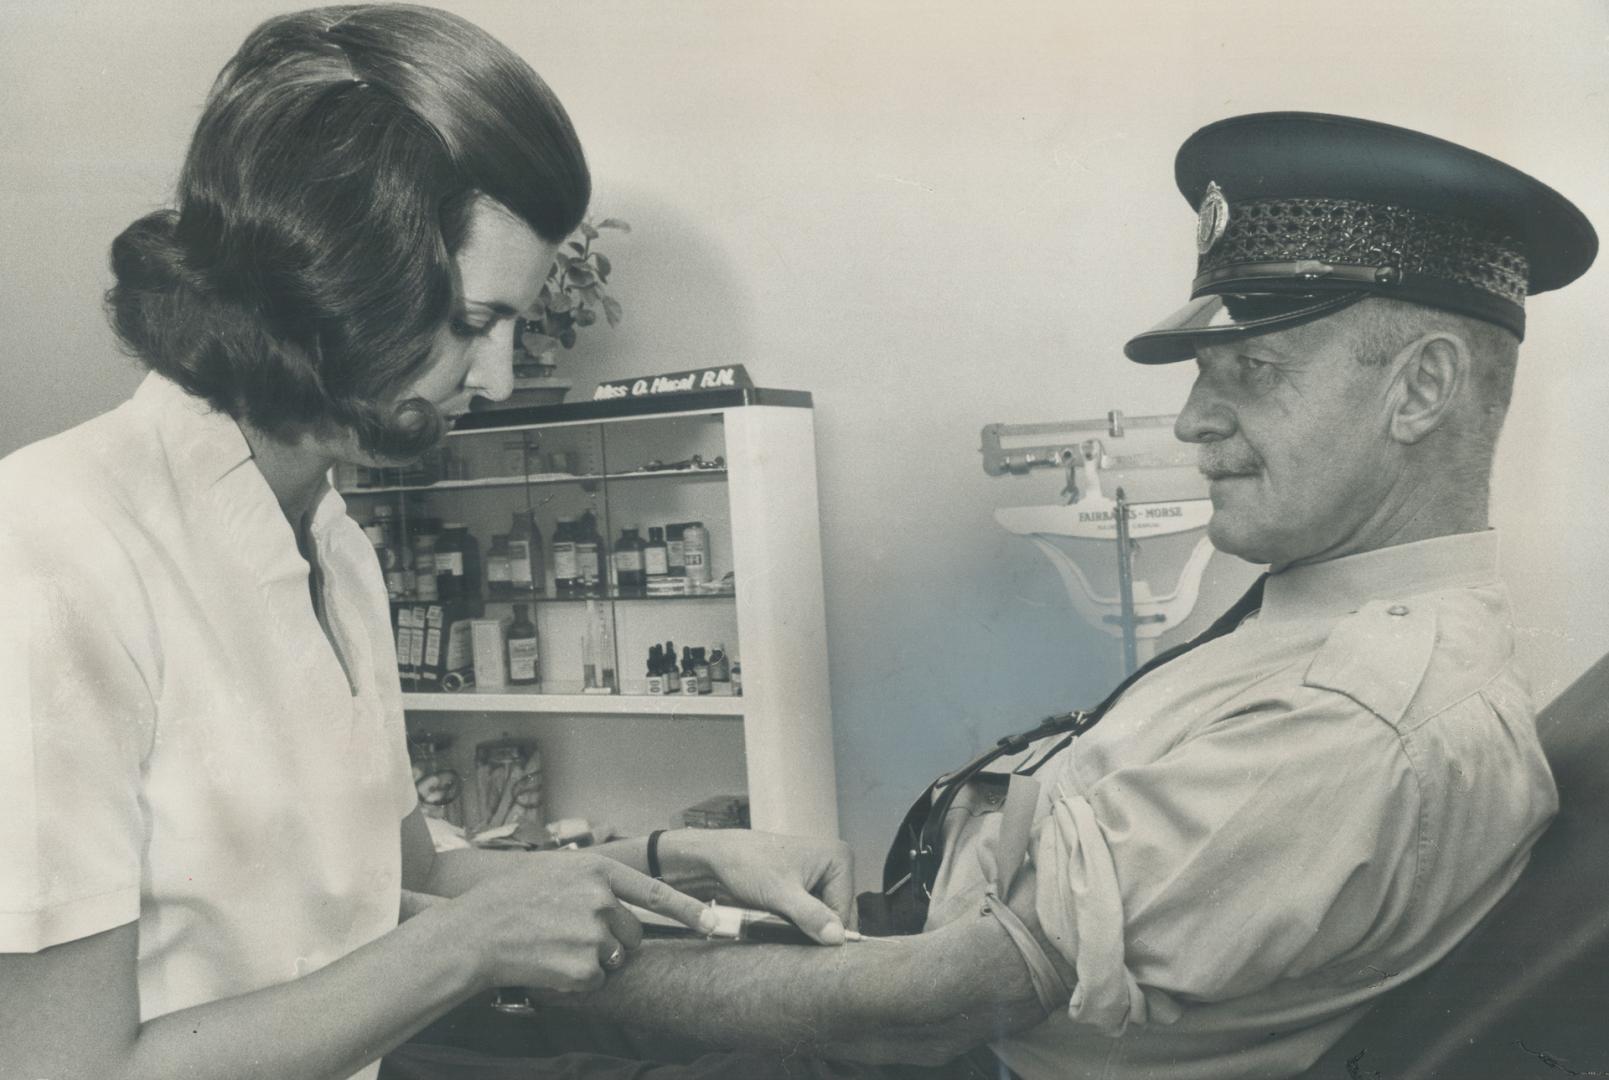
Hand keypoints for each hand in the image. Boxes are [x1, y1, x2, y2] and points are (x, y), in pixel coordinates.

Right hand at [453, 852, 715, 991]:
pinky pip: (595, 980)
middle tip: (568, 935)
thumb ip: (590, 881)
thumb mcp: (552, 871)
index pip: (653, 891)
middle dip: (611, 939)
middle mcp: (601, 899)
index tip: (712, 921)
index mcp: (596, 870)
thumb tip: (616, 899)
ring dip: (592, 960)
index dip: (687, 908)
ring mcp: (594, 934)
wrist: (472, 934)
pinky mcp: (585, 968)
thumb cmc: (505, 901)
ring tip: (552, 946)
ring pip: (614, 958)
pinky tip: (548, 964)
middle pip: (631, 932)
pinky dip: (576, 980)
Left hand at [660, 829, 854, 944]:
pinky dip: (800, 924)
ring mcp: (820, 875)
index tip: (808, 946)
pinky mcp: (806, 885)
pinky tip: (785, 927)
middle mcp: (835, 864)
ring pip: (825, 917)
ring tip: (788, 934)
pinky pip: (812, 913)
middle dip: (820, 931)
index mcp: (839, 859)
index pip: (845, 910)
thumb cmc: (748, 865)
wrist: (718, 856)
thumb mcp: (781, 894)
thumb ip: (811, 916)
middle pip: (838, 914)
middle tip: (796, 942)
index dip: (828, 931)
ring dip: (809, 930)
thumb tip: (838, 938)